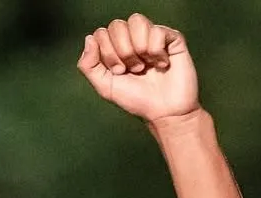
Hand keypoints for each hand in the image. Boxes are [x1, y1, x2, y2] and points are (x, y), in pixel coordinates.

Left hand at [77, 14, 198, 122]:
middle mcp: (133, 37)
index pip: (101, 33)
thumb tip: (89, 39)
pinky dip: (157, 51)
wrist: (164, 112)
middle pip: (117, 25)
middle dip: (123, 52)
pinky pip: (157, 30)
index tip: (119, 71)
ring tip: (147, 66)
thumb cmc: (137, 100)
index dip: (107, 53)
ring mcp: (152, 36)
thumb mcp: (105, 87)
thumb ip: (88, 65)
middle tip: (134, 70)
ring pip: (136, 21)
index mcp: (116, 46)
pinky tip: (161, 64)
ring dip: (139, 48)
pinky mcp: (171, 38)